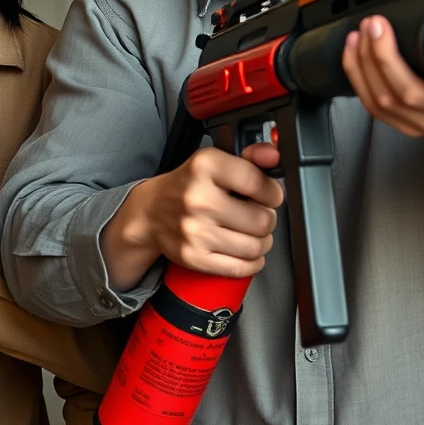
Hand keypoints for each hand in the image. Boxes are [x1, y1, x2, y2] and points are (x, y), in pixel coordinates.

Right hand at [109, 143, 283, 282]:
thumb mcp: (213, 162)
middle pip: (262, 220)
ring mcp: (194, 231)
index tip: (271, 195)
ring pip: (255, 246)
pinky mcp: (193, 257)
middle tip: (258, 214)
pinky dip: (252, 262)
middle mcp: (198, 198)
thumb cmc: (188, 185)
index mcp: (204, 167)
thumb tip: (273, 157)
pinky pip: (239, 267)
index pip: (257, 183)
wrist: (149, 212)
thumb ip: (249, 158)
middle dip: (267, 219)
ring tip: (252, 233)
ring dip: (262, 242)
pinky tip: (247, 251)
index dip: (273, 193)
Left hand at [342, 15, 423, 136]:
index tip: (379, 24)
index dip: (386, 57)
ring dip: (358, 68)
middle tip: (367, 24)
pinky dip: (358, 80)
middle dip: (369, 56)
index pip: (412, 89)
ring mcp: (420, 127)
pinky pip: (372, 108)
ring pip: (376, 104)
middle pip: (389, 96)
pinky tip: (353, 58)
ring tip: (356, 38)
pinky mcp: (404, 125)